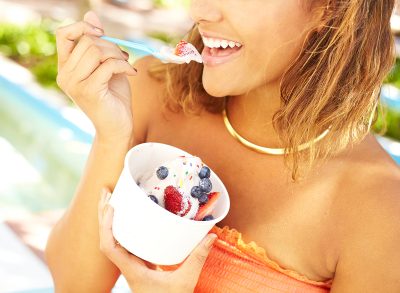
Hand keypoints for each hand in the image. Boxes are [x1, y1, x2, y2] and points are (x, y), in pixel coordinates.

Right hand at [55, 11, 136, 140]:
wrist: (117, 127)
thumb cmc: (113, 97)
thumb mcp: (106, 66)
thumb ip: (99, 43)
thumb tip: (91, 13)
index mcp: (65, 68)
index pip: (63, 35)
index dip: (83, 27)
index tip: (101, 32)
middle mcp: (65, 75)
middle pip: (86, 41)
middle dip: (110, 45)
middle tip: (123, 56)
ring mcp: (75, 84)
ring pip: (96, 51)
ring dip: (118, 55)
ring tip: (126, 65)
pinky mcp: (89, 91)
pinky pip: (108, 65)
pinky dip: (124, 65)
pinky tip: (132, 73)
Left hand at [98, 189, 216, 292]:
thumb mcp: (185, 282)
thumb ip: (197, 259)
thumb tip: (210, 236)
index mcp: (132, 270)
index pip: (110, 247)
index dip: (107, 226)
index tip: (112, 206)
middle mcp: (127, 266)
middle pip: (107, 238)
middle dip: (104, 214)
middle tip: (107, 192)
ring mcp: (131, 265)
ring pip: (114, 240)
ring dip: (110, 220)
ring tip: (112, 200)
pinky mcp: (139, 264)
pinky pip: (125, 243)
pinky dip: (122, 228)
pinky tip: (128, 219)